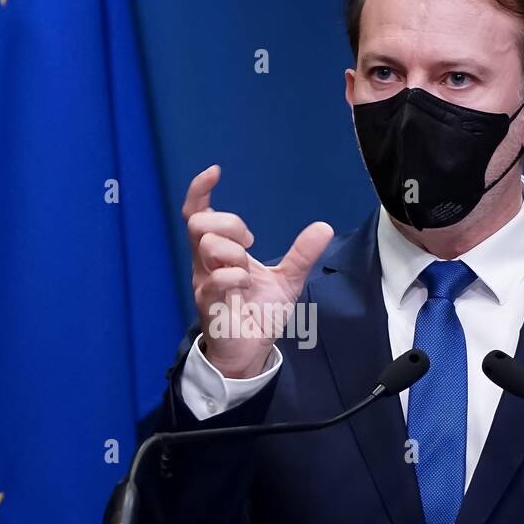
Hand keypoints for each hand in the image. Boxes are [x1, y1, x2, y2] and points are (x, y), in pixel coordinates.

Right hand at [183, 165, 333, 378]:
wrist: (252, 351)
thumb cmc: (260, 312)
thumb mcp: (288, 279)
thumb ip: (301, 254)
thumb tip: (324, 226)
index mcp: (219, 252)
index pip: (198, 214)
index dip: (200, 191)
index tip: (215, 172)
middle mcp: (205, 264)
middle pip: (200, 223)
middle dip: (229, 223)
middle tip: (250, 242)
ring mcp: (204, 283)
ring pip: (207, 245)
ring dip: (234, 250)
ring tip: (248, 268)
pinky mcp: (208, 305)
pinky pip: (216, 279)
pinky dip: (235, 276)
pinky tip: (247, 284)